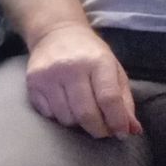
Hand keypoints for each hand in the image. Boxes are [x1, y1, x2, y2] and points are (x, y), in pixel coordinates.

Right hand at [25, 23, 143, 139]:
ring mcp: (49, 75)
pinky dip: (59, 116)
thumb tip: (132, 131)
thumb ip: (124, 101)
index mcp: (98, 61)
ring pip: (66, 119)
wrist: (56, 32)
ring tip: (81, 110)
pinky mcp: (33, 83)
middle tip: (102, 130)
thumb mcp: (113, 70)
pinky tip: (64, 103)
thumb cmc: (90, 55)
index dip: (117, 121)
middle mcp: (72, 66)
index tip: (120, 133)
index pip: (108, 98)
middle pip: (86, 114)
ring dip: (78, 123)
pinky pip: (49, 115)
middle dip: (98, 130)